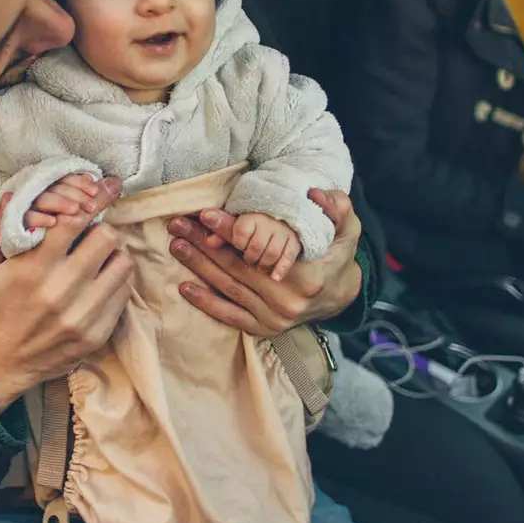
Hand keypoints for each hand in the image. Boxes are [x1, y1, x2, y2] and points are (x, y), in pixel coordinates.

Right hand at [0, 182, 133, 411]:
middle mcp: (63, 291)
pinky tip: (100, 281)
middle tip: (92, 233)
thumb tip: (11, 198)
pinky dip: (116, 282)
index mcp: (34, 270)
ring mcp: (84, 315)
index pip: (75, 222)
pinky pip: (123, 294)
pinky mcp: (98, 334)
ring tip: (98, 257)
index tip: (99, 194)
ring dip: (113, 255)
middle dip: (100, 229)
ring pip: (122, 265)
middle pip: (106, 239)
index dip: (90, 203)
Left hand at [166, 188, 362, 337]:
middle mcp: (287, 300)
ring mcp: (274, 318)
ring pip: (229, 288)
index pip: (258, 248)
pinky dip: (206, 302)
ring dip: (199, 267)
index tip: (205, 214)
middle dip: (203, 244)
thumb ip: (336, 207)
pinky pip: (230, 316)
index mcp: (306, 274)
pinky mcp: (264, 328)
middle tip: (177, 225)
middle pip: (236, 267)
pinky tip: (184, 287)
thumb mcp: (347, 228)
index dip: (230, 230)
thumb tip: (314, 194)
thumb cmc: (337, 253)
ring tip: (176, 245)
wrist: (340, 295)